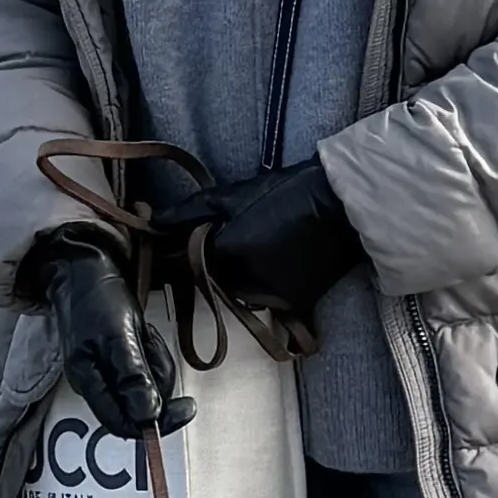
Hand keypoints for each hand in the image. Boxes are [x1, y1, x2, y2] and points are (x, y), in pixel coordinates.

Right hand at [14, 230, 190, 435]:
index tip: (186, 408)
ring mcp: (106, 372)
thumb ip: (133, 377)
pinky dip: (152, 354)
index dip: (157, 423)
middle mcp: (95, 384)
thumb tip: (148, 416)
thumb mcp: (119, 336)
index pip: (123, 425)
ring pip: (147, 387)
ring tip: (145, 333)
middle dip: (158, 380)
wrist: (85, 269)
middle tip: (155, 348)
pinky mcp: (118, 360)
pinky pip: (145, 369)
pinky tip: (144, 333)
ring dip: (157, 363)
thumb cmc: (97, 298)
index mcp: (88, 382)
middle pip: (139, 407)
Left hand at [205, 155, 357, 321]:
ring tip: (268, 246)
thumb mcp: (233, 195)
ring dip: (247, 276)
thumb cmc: (287, 192)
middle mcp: (245, 283)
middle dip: (224, 262)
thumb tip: (153, 221)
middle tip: (246, 235)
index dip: (198, 249)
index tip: (205, 238)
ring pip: (245, 291)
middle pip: (220, 278)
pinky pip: (272, 301)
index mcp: (226, 254)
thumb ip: (189, 211)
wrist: (343, 205)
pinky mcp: (296, 305)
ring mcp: (272, 298)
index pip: (194, 261)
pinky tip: (283, 262)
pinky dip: (272, 286)